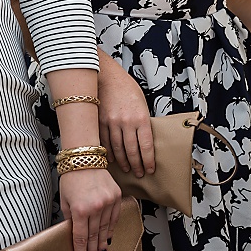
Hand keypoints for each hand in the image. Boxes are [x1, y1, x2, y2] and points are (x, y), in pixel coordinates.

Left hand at [58, 167, 121, 250]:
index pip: (80, 237)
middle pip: (94, 236)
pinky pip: (114, 217)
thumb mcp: (65, 200)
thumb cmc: (71, 178)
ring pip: (105, 228)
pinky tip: (108, 238)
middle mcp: (95, 207)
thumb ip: (70, 218)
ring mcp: (108, 201)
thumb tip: (74, 233)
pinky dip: (111, 229)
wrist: (84, 158)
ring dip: (102, 243)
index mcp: (80, 209)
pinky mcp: (116, 196)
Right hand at [98, 57, 154, 176]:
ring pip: (118, 149)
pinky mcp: (100, 123)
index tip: (150, 169)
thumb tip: (144, 142)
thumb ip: (143, 123)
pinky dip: (109, 153)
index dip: (148, 161)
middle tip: (139, 174)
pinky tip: (112, 160)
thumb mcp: (142, 104)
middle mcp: (127, 122)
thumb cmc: (127, 89)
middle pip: (132, 151)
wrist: (108, 76)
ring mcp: (112, 123)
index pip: (146, 146)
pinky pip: (105, 143)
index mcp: (141, 118)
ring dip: (123, 162)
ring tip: (127, 169)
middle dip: (136, 165)